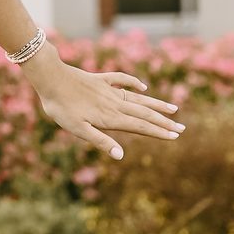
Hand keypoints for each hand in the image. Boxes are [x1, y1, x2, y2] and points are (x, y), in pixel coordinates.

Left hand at [22, 47, 184, 161]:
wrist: (50, 78)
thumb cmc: (61, 107)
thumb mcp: (78, 129)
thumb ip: (100, 141)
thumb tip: (120, 156)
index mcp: (110, 117)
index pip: (140, 126)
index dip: (158, 132)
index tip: (176, 136)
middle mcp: (114, 103)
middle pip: (144, 113)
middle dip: (164, 121)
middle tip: (182, 128)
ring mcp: (108, 90)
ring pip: (138, 98)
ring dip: (156, 104)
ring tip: (173, 108)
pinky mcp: (100, 79)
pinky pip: (121, 80)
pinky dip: (133, 83)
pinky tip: (142, 86)